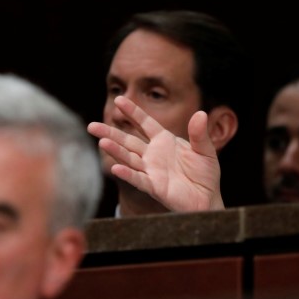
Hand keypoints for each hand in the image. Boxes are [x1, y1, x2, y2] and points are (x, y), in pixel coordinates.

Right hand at [88, 95, 224, 211]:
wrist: (207, 199)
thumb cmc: (205, 174)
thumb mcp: (205, 150)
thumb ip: (200, 133)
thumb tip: (200, 113)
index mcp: (164, 141)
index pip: (145, 123)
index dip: (133, 112)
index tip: (120, 99)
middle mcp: (153, 154)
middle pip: (128, 141)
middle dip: (110, 133)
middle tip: (91, 126)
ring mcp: (152, 170)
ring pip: (129, 159)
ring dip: (116, 151)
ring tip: (102, 142)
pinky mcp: (155, 187)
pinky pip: (138, 179)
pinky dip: (128, 173)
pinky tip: (116, 167)